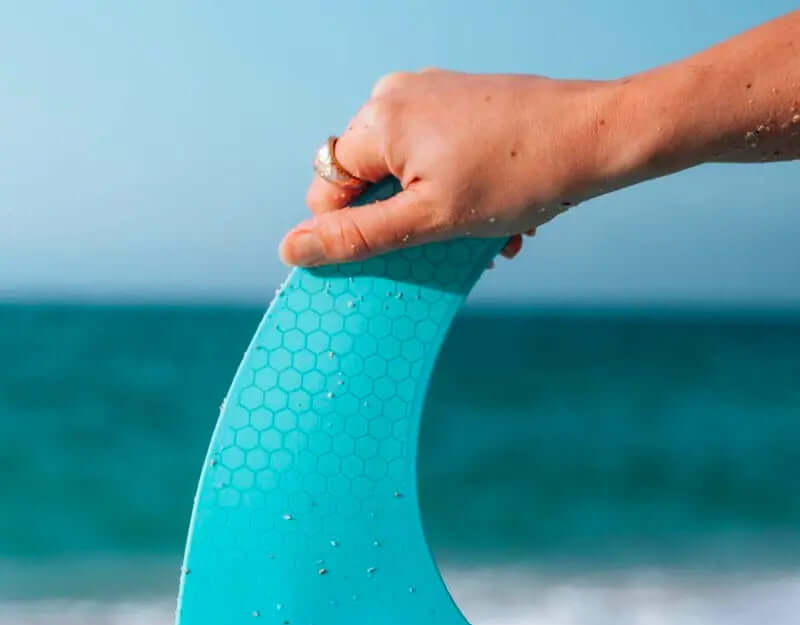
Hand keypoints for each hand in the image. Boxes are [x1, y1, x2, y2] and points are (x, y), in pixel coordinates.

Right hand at [279, 69, 616, 267]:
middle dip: (406, 224)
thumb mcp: (428, 221)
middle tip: (451, 244)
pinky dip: (459, 192)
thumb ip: (357, 238)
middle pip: (369, 182)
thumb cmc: (517, 176)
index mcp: (379, 120)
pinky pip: (438, 158)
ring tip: (485, 232)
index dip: (353, 232)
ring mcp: (432, 95)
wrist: (596, 137)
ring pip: (408, 175)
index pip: (328, 189)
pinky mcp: (462, 102)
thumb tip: (291, 249)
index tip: (397, 254)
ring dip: (438, 216)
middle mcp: (397, 95)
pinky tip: (497, 213)